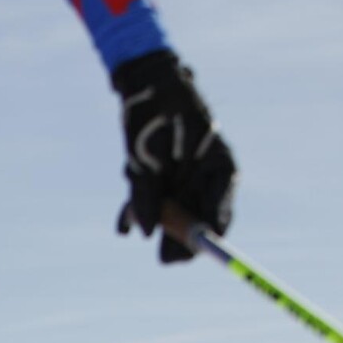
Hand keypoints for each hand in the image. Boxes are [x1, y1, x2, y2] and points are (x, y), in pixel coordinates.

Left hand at [112, 51, 235, 263]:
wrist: (142, 82)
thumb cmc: (153, 113)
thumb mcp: (146, 156)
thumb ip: (146, 194)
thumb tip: (145, 234)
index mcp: (217, 165)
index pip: (220, 208)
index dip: (209, 234)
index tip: (195, 252)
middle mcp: (202, 173)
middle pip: (196, 216)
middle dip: (179, 238)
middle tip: (165, 260)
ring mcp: (183, 173)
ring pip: (171, 210)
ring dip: (152, 215)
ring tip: (130, 212)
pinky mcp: (160, 173)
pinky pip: (151, 200)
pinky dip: (136, 210)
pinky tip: (123, 227)